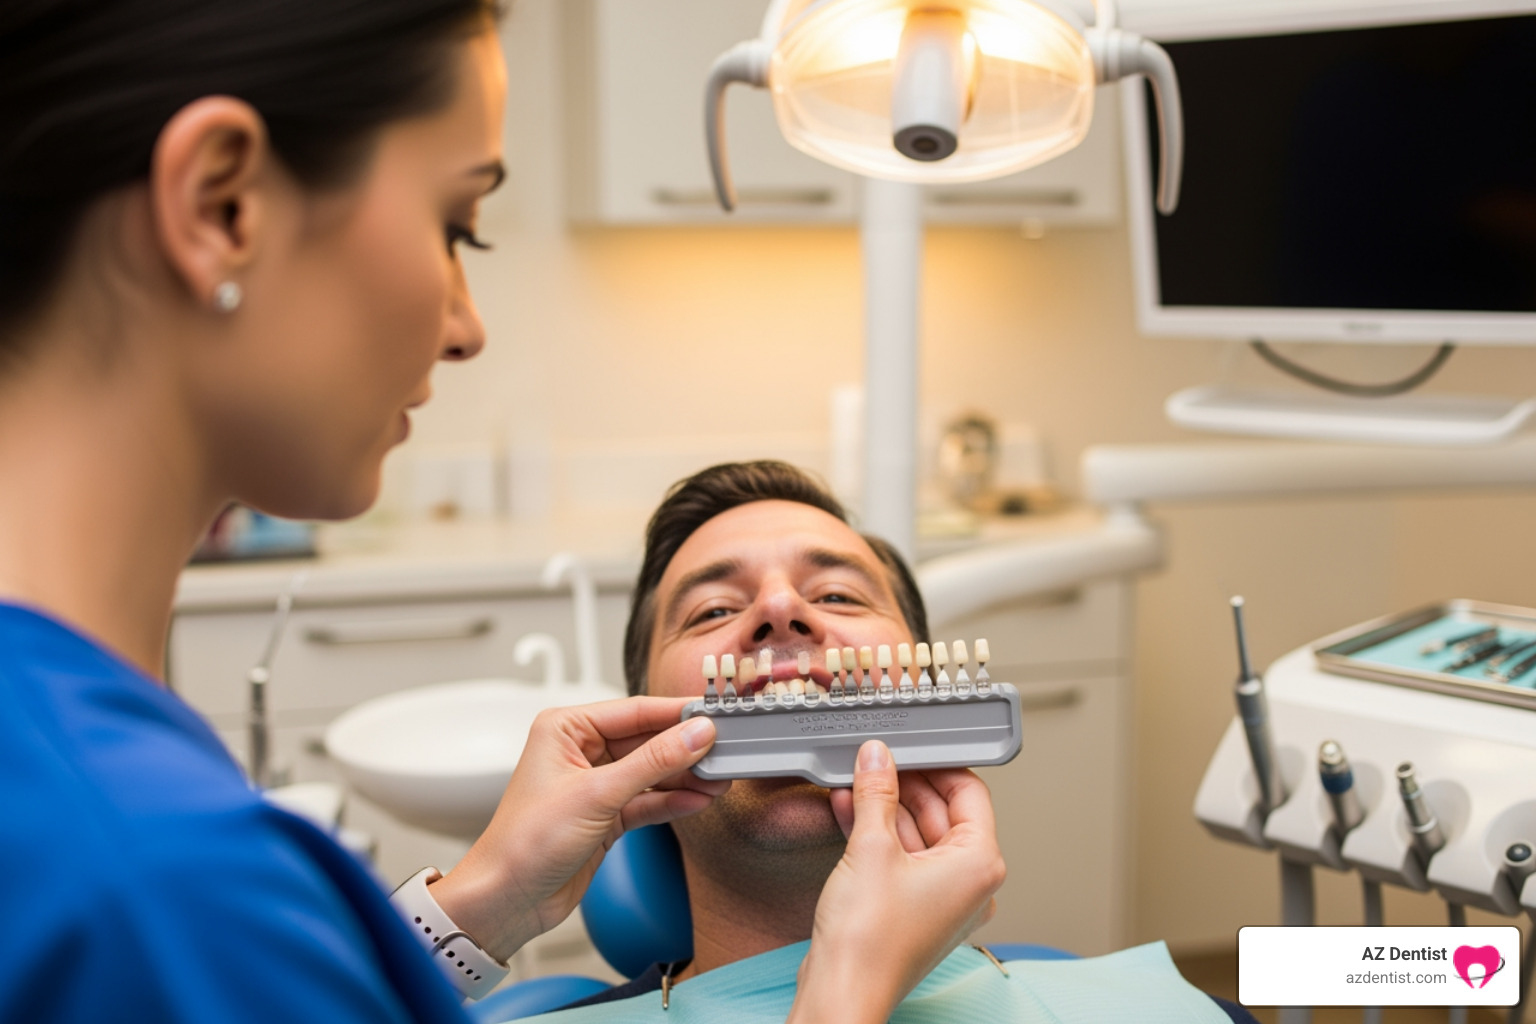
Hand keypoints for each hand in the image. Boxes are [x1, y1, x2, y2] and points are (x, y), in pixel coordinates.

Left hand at [429, 697, 727, 962]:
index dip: (676, 714)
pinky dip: (673, 801)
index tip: (715, 715)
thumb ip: (653, 763)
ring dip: (685, 778)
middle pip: (647, 740)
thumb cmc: (525, 843)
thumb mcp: (597, 795)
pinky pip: (647, 800)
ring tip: (721, 779)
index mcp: (565, 729)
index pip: (633, 711)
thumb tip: (696, 734)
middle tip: (726, 750)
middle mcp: (580, 751)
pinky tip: (700, 800)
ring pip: (651, 772)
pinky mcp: (605, 816)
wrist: (506, 901)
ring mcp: (595, 785)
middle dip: (686, 749)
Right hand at [788, 741, 1004, 1023]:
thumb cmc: (870, 939)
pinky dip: (878, 835)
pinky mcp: (913, 909)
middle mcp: (969, 883)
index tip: (908, 746)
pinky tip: (848, 809)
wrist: (843, 990)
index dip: (936, 764)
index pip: (969, 792)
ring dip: (884, 807)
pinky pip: (902, 858)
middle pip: (942, 812)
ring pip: (917, 835)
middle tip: (874, 759)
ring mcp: (941, 899)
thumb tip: (878, 756)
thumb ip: (876, 792)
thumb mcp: (871, 845)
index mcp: (979, 864)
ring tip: (853, 780)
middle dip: (904, 784)